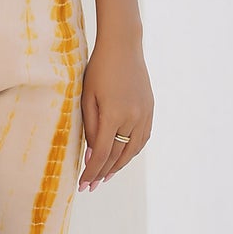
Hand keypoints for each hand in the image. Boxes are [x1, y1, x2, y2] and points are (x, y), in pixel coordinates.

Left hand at [78, 36, 152, 191]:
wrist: (123, 47)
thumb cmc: (98, 69)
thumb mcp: (87, 98)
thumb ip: (91, 128)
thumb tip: (93, 156)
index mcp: (114, 115)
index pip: (102, 154)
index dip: (92, 172)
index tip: (82, 185)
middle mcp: (133, 118)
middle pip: (118, 156)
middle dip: (103, 173)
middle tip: (91, 186)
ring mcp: (144, 114)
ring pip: (132, 150)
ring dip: (118, 166)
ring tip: (105, 176)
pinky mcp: (150, 110)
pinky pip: (142, 138)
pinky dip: (131, 151)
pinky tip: (122, 157)